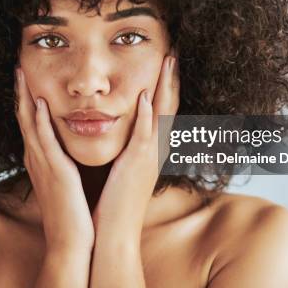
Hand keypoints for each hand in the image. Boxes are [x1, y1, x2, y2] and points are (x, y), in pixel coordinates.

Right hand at [14, 67, 94, 252]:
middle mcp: (36, 158)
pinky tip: (38, 103)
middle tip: (17, 66)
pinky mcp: (54, 171)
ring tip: (21, 73)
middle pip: (23, 117)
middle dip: (20, 91)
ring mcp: (42, 164)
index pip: (29, 122)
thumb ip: (59, 162)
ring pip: (28, 124)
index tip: (25, 77)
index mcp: (40, 159)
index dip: (25, 98)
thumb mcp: (62, 181)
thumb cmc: (70, 212)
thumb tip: (63, 150)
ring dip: (25, 97)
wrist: (71, 242)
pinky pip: (44, 142)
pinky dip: (39, 121)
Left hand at [92, 54, 179, 242]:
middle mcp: (155, 151)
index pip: (163, 111)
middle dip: (171, 78)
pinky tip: (147, 95)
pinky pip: (145, 136)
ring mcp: (149, 158)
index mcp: (151, 150)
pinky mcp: (136, 166)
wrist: (114, 234)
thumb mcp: (125, 171)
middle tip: (174, 52)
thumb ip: (129, 151)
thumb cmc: (115, 203)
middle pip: (169, 107)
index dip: (166, 86)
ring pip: (163, 115)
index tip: (166, 62)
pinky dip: (148, 116)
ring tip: (168, 61)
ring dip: (165, 87)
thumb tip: (125, 136)